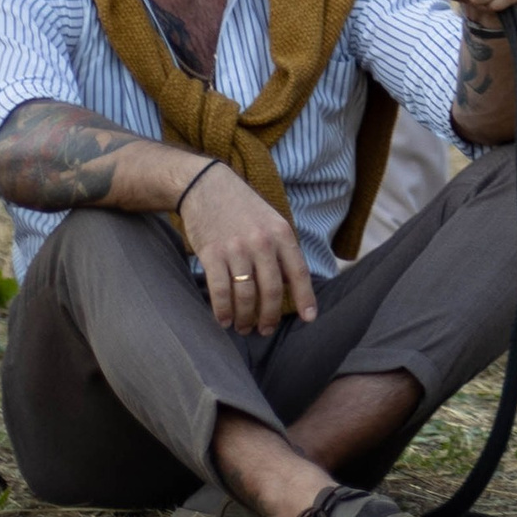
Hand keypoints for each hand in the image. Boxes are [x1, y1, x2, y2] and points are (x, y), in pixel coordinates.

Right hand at [178, 162, 316, 332]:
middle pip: (271, 291)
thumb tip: (293, 284)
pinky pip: (221, 292)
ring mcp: (236, 249)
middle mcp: (262, 242)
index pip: (299, 272)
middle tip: (265, 330)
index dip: (305, 298)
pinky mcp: (212, 255)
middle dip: (269, 317)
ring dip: (245, 318)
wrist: (206, 185)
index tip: (309, 319)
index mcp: (281, 233)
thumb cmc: (242, 207)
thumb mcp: (271, 221)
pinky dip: (223, 311)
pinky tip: (224, 320)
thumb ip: (282, 249)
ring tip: (243, 327)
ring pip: (246, 296)